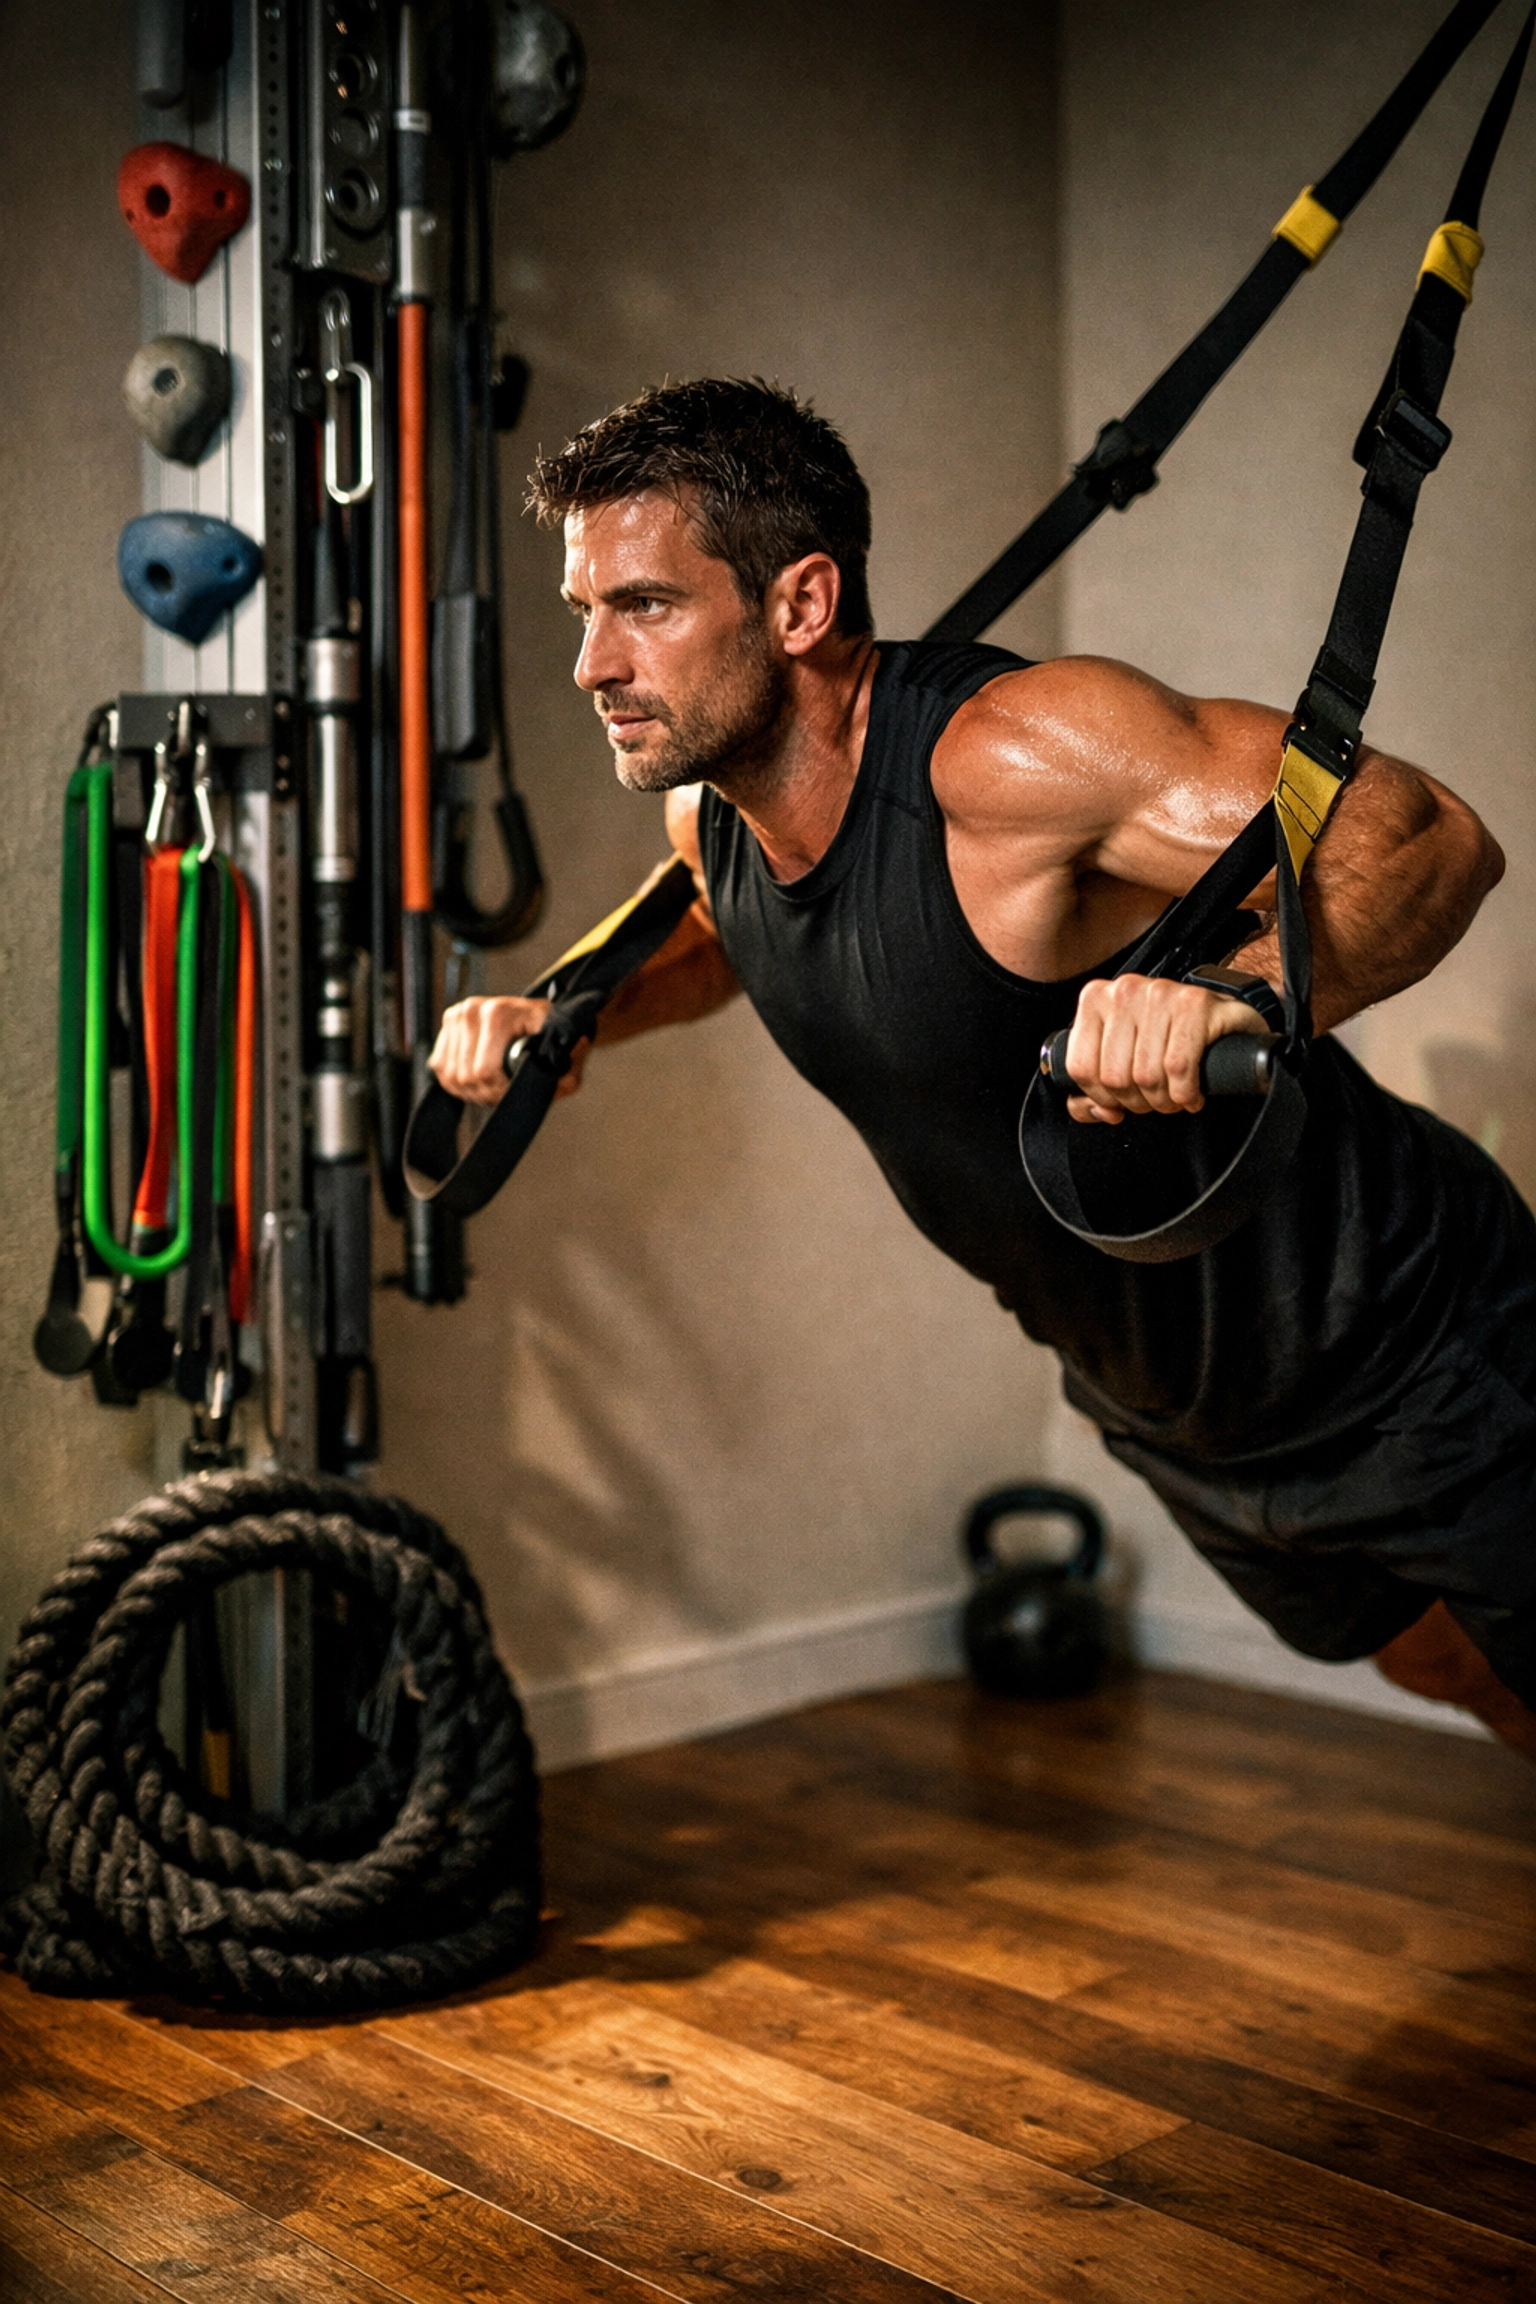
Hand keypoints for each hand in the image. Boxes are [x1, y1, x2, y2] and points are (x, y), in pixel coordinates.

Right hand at [429, 996, 591, 1105]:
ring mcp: (457, 1015)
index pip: (483, 1070)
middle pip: (466, 1076)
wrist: (540, 1018)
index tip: (515, 1087)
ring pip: (451, 1075)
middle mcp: (473, 1009)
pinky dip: (457, 1080)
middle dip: (487, 1091)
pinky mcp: (447, 1025)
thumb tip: (560, 1072)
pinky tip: (478, 1076)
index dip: (499, 1089)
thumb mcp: (567, 1056)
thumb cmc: (552, 1037)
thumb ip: (564, 1069)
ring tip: (494, 1082)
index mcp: (499, 1013)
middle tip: (505, 1088)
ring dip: (472, 1088)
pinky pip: (440, 1067)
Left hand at [1064, 975, 1268, 1124]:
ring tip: (1174, 1095)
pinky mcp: (1196, 1004)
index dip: (1103, 1097)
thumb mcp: (1122, 1059)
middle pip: (1115, 1077)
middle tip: (1155, 1099)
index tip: (1121, 1100)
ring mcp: (1161, 994)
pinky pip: (1179, 1068)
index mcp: (1096, 1000)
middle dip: (1138, 1102)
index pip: (1081, 1067)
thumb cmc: (1170, 1036)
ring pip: (1147, 1075)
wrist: (1225, 1020)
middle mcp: (1125, 991)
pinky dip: (1186, 1093)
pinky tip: (1191, 1092)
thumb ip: (1093, 1091)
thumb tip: (1097, 1111)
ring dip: (1164, 1101)